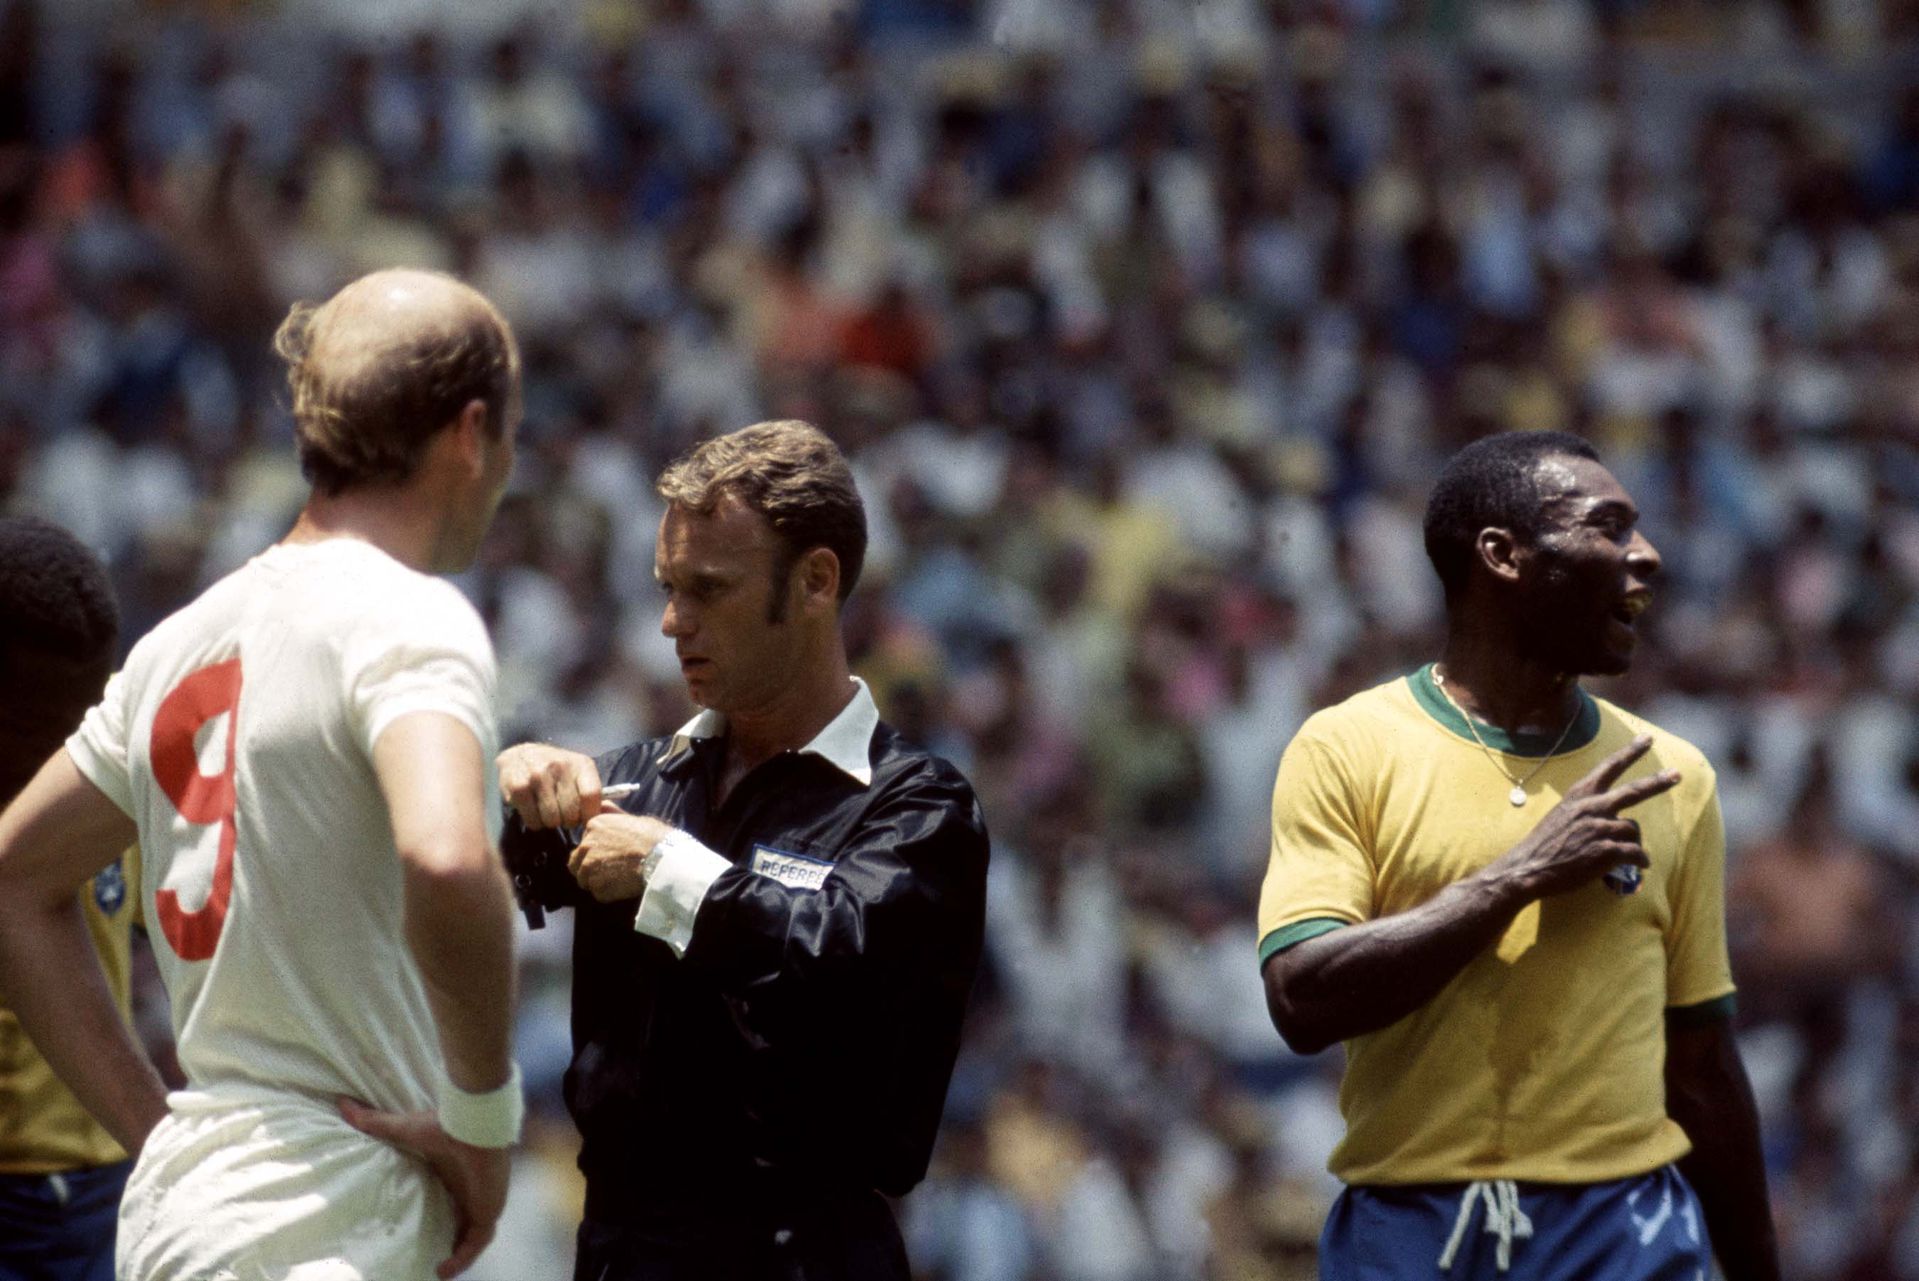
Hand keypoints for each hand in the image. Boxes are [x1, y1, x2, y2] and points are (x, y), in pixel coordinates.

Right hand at [338, 1098, 508, 1280]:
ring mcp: (482, 1200)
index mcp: (454, 1173)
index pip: (450, 1199)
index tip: (419, 1228)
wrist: (474, 1122)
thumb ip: (375, 1123)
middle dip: (449, 1239)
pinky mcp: (489, 1209)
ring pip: (472, 1235)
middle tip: (427, 1256)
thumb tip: (343, 1106)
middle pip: (462, 1220)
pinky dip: (464, 1257)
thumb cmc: (443, 1124)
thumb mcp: (404, 1129)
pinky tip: (444, 1271)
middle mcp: (469, 1189)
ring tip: (436, 1271)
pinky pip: (478, 1241)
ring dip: (457, 1253)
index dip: (438, 1215)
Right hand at [496, 744, 601, 830]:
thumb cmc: (554, 770)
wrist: (518, 756)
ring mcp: (538, 775)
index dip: (589, 815)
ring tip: (548, 814)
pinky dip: (534, 823)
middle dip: (568, 821)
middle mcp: (560, 766)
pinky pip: (533, 820)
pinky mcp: (519, 787)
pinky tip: (534, 813)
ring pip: (552, 819)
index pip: (591, 795)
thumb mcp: (577, 772)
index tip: (585, 821)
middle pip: (571, 812)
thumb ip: (589, 790)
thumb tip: (603, 818)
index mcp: (581, 764)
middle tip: (563, 817)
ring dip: (550, 823)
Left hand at [569, 803, 676, 902]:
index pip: (582, 843)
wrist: (661, 858)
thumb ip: (613, 814)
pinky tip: (623, 887)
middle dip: (590, 868)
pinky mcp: (596, 887)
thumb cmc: (652, 837)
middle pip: (576, 862)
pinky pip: (598, 893)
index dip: (594, 851)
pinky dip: (608, 893)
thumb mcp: (632, 818)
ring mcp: (589, 867)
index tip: (608, 854)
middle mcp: (586, 845)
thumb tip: (603, 805)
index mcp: (593, 825)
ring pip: (585, 880)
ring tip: (618, 880)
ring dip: (597, 882)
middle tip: (610, 870)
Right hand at [1494, 735, 1678, 900]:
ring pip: (1633, 830)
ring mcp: (1600, 828)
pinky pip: (1636, 854)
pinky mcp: (1606, 851)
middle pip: (1634, 790)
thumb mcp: (1561, 814)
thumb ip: (1585, 809)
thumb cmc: (1543, 844)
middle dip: (1658, 781)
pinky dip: (1640, 861)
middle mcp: (1592, 806)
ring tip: (1627, 854)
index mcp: (1580, 795)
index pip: (1609, 766)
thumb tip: (1609, 815)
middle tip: (1677, 775)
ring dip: (1633, 842)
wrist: (1528, 868)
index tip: (1647, 739)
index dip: (1630, 752)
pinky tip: (1640, 866)